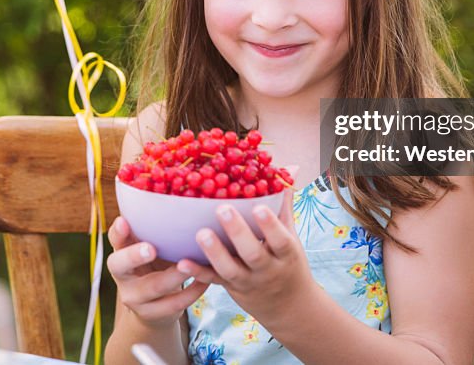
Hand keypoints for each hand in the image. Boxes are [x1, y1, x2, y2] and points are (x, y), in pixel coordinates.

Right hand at [106, 216, 208, 328]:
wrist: (155, 307)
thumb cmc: (158, 263)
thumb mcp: (153, 244)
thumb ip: (158, 228)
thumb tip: (184, 188)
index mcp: (122, 251)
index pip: (114, 239)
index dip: (118, 231)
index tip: (125, 221)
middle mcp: (122, 274)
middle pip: (119, 265)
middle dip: (134, 256)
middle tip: (151, 248)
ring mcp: (133, 297)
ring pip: (150, 288)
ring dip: (172, 277)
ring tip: (190, 265)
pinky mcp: (150, 314)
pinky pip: (171, 305)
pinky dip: (190, 293)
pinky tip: (206, 282)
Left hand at [177, 189, 315, 324]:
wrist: (289, 307)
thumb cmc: (289, 262)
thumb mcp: (291, 236)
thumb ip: (284, 203)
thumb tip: (289, 168)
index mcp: (285, 254)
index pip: (280, 240)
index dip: (270, 225)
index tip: (258, 207)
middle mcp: (267, 269)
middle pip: (253, 253)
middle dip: (238, 233)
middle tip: (223, 209)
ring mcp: (247, 281)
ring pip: (230, 270)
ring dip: (214, 253)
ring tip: (201, 233)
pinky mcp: (229, 288)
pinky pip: (212, 281)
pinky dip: (197, 272)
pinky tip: (181, 261)